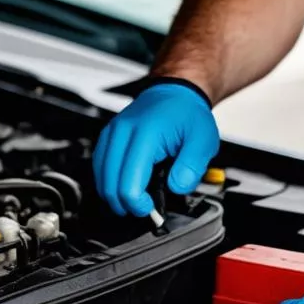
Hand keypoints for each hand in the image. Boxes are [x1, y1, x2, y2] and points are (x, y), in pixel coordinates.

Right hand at [93, 83, 219, 215]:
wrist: (177, 92)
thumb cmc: (188, 113)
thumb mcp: (204, 140)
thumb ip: (192, 167)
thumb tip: (177, 188)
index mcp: (146, 134)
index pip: (129, 184)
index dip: (138, 205)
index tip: (152, 211)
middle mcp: (123, 132)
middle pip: (109, 184)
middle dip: (125, 204)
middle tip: (145, 210)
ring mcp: (112, 133)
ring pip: (100, 177)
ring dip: (115, 195)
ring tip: (137, 200)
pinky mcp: (108, 137)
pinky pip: (99, 167)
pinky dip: (109, 182)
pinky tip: (124, 187)